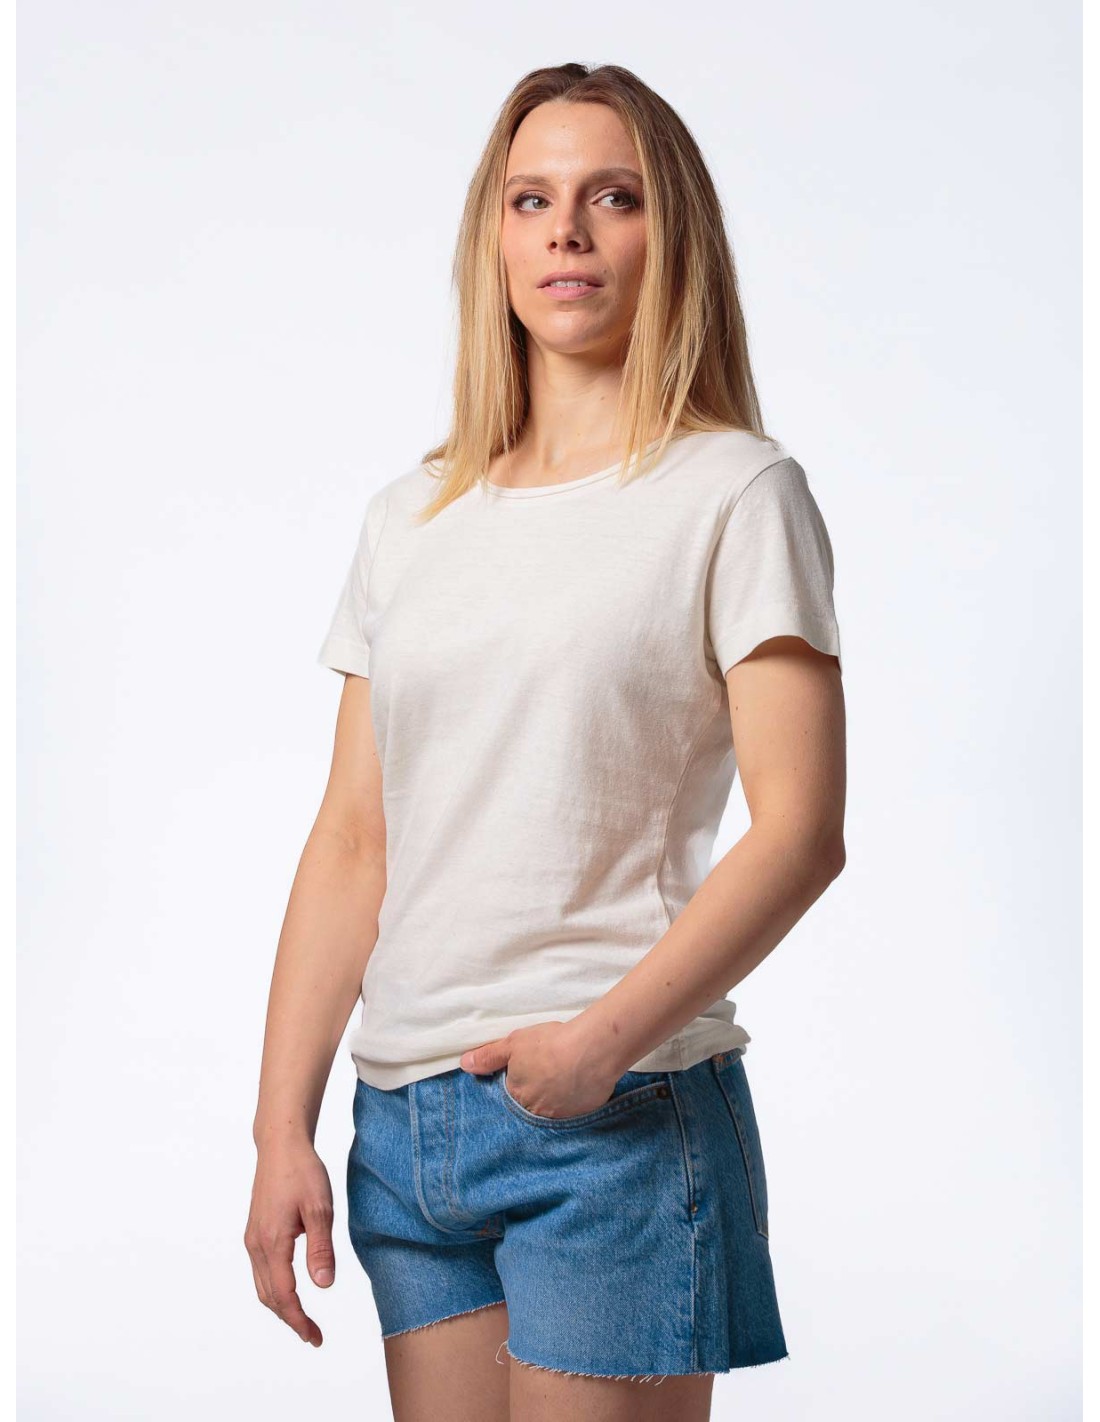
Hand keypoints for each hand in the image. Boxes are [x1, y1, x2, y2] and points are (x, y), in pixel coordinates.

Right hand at [244, 1140, 334, 1346]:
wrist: (281, 1145)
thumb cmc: (303, 1172)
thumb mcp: (320, 1208)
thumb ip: (321, 1248)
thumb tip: (323, 1285)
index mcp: (273, 1242)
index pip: (284, 1295)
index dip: (299, 1320)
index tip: (314, 1337)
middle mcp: (257, 1245)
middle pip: (269, 1297)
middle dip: (290, 1319)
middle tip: (312, 1335)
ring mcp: (253, 1238)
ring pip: (263, 1286)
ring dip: (281, 1306)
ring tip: (303, 1319)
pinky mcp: (255, 1232)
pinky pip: (261, 1271)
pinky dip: (274, 1289)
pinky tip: (290, 1291)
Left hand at [459, 1020, 620, 1119]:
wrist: (591, 1050)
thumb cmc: (550, 1044)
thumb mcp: (513, 1043)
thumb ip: (488, 1056)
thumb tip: (464, 1064)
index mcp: (517, 1095)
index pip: (512, 1093)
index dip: (520, 1080)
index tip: (530, 1069)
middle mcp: (536, 1113)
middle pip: (532, 1104)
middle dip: (537, 1091)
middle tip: (549, 1072)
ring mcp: (560, 1117)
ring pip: (554, 1108)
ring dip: (556, 1097)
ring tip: (565, 1076)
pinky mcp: (583, 1116)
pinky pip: (575, 1111)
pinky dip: (576, 1100)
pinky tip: (581, 1083)